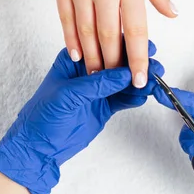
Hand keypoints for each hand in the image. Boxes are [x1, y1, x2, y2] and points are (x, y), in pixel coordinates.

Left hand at [0, 42, 163, 193]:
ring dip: (139, 80)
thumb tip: (124, 73)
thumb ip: (96, 84)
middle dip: (137, 64)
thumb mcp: (68, 96)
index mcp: (73, 58)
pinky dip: (134, 97)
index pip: (101, 45)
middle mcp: (87, 70)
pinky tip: (143, 96)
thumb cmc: (42, 117)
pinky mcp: (103, 105)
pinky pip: (123, 98)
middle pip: (117, 62)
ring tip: (154, 82)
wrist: (39, 148)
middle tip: (154, 67)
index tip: (144, 48)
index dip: (124, 46)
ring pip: (123, 80)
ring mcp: (96, 89)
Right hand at [36, 0, 176, 86]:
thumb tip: (171, 14)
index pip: (137, 28)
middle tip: (116, 82)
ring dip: (92, 57)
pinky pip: (65, 19)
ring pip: (86, 32)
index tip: (139, 78)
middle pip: (109, 35)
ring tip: (96, 76)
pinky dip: (70, 39)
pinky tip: (76, 54)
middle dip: (113, 64)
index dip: (138, 57)